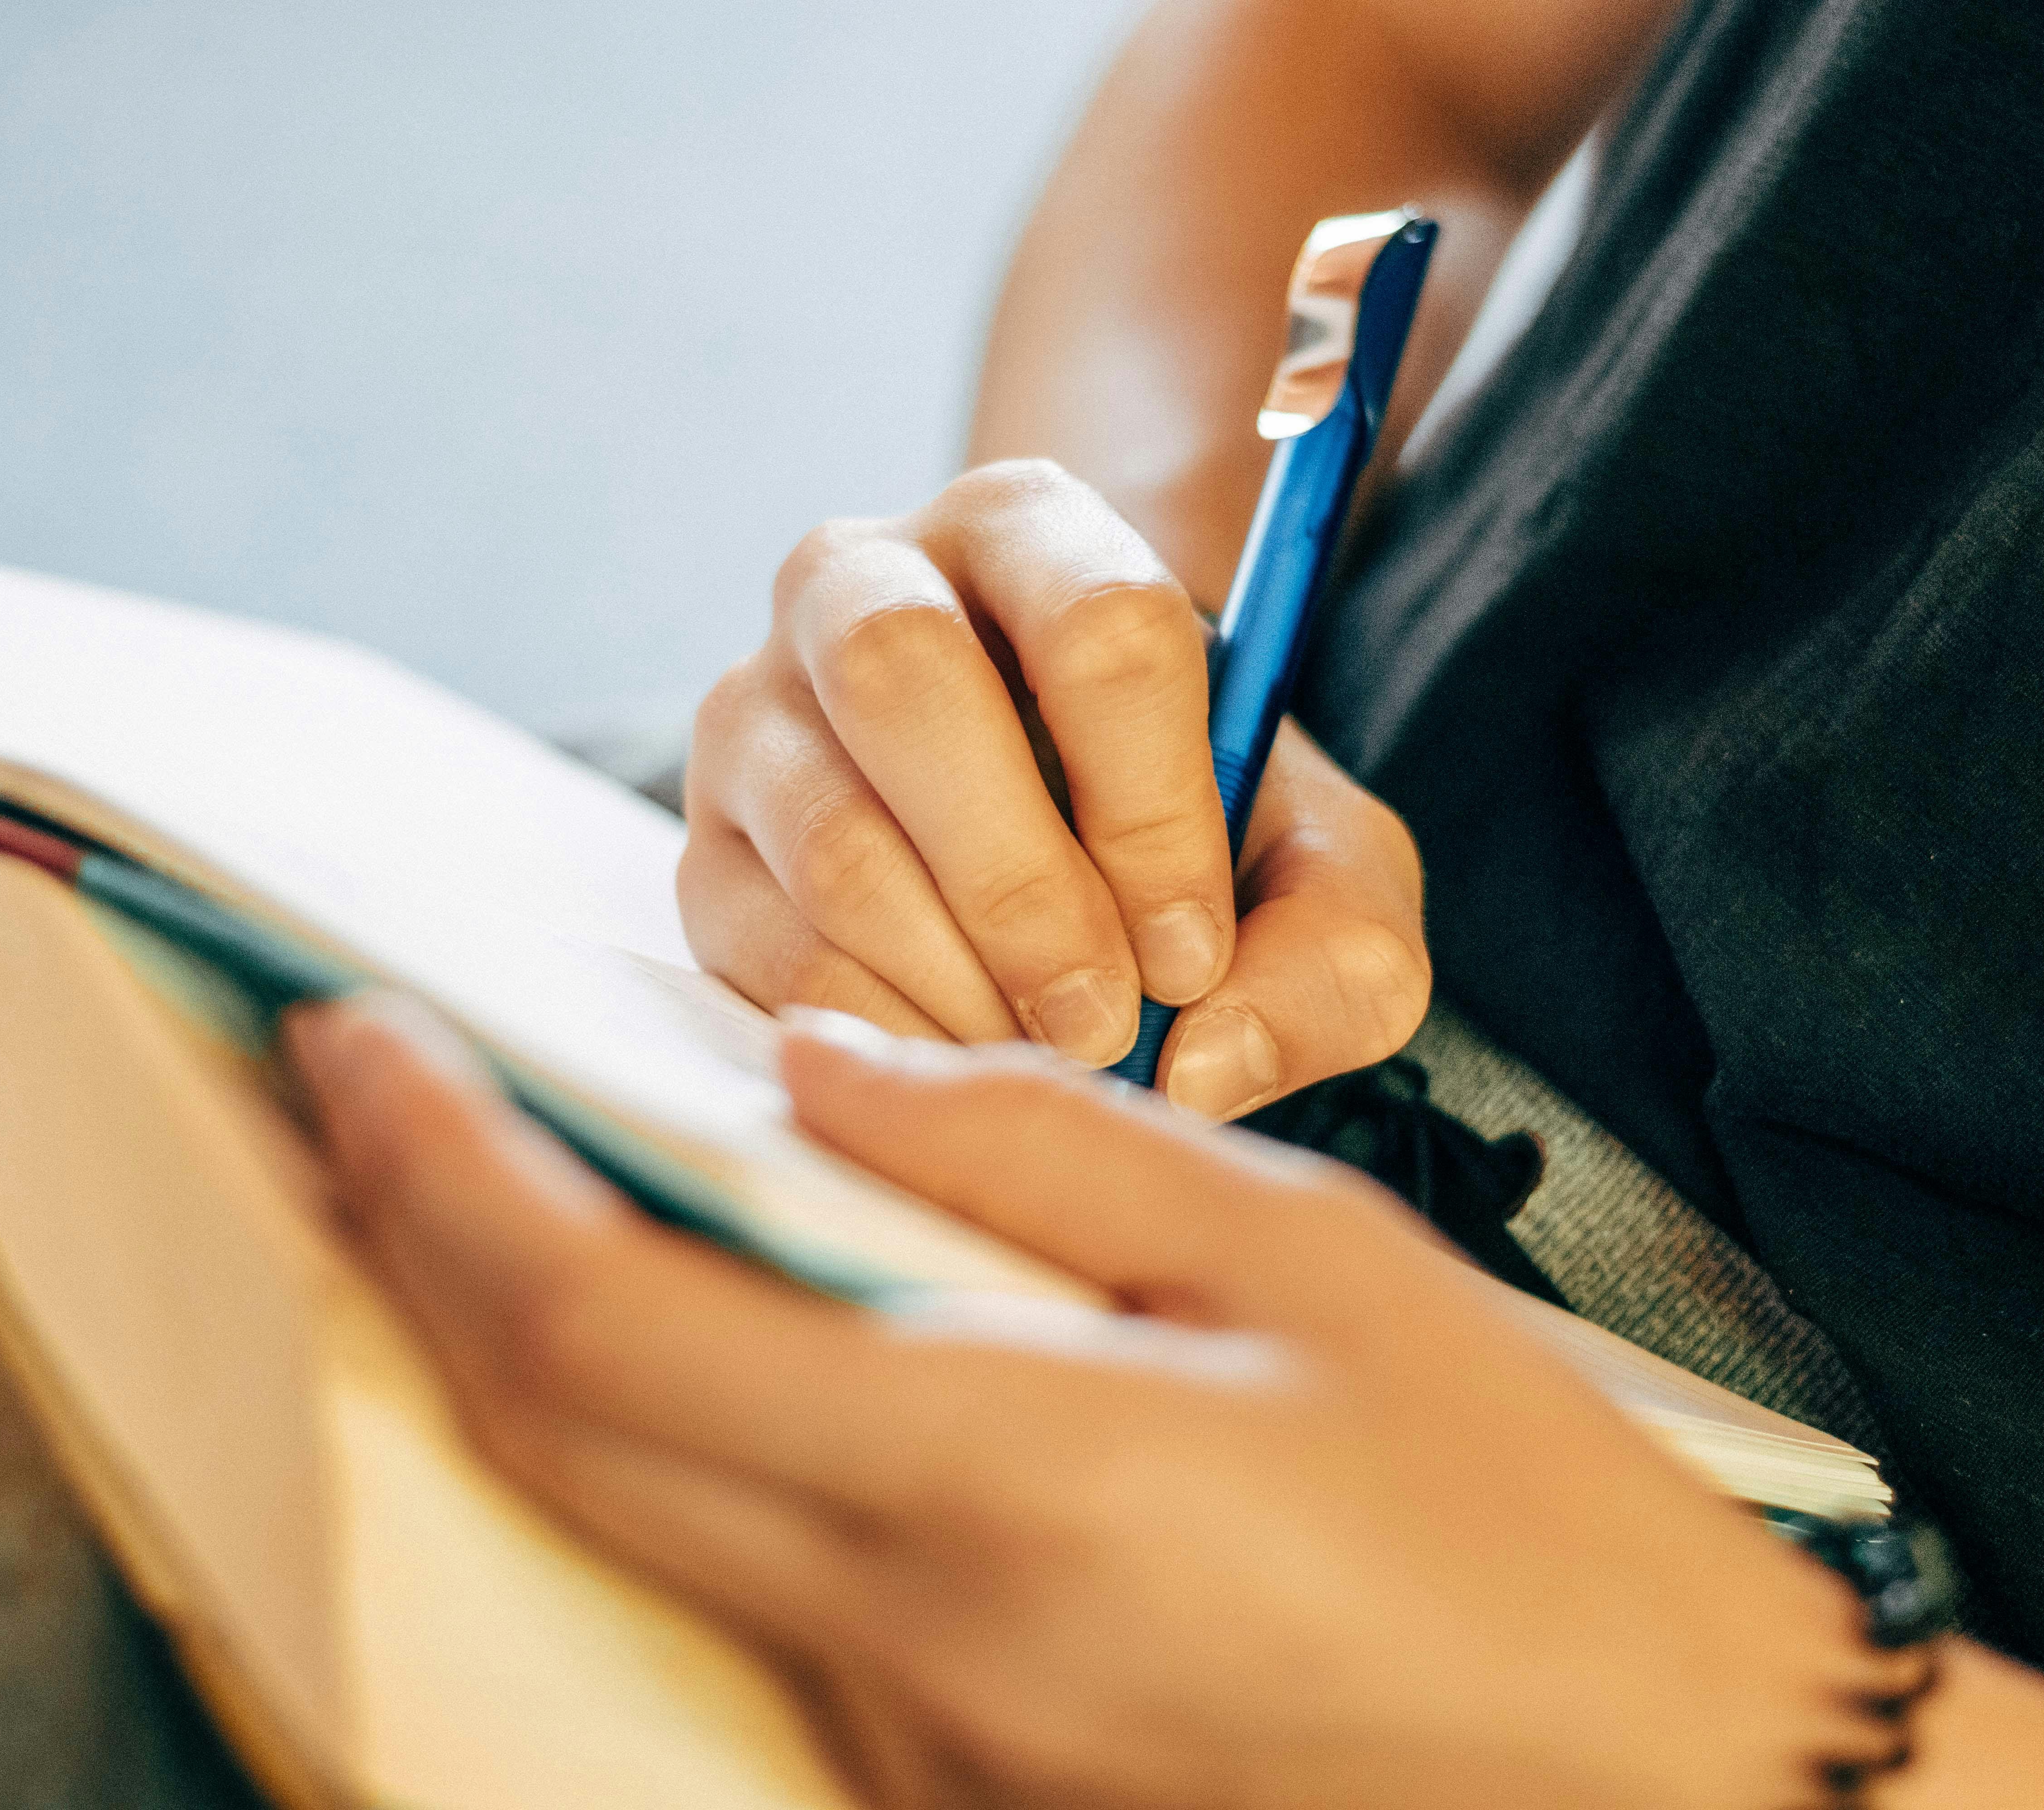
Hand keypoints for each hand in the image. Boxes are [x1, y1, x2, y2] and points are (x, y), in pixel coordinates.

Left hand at [288, 995, 1911, 1809]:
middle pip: (564, 1441)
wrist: (1648, 1772)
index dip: (442, 1182)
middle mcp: (922, 1649)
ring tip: (531, 1196)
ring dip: (555, 1358)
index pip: (605, 1331)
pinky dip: (694, 1458)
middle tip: (366, 1098)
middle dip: (422, 1254)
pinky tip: (728, 1352)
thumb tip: (811, 1074)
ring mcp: (927, 1753)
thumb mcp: (1306, 1253)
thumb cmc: (1514, 1500)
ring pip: (647, 1530)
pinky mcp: (960, 1796)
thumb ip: (1037, 1147)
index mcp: (1011, 1483)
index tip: (354, 1045)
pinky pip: (764, 1606)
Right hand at [679, 459, 1429, 1118]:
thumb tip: (1206, 1061)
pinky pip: (770, 946)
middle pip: (907, 678)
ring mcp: (759, 709)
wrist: (1060, 833)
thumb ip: (1338, 954)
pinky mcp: (705, 846)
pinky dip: (882, 1032)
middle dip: (1021, 884)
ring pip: (832, 833)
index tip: (1193, 952)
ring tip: (1043, 1050)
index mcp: (1032, 530)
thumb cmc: (1196, 833)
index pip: (1098, 624)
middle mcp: (862, 577)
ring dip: (954, 976)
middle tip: (1104, 1021)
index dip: (1154, 808)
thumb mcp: (1324, 875)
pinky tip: (962, 1062)